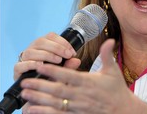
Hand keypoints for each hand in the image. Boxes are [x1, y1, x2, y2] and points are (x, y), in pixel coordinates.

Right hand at [13, 32, 78, 80]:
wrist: (41, 93)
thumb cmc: (52, 78)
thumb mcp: (63, 71)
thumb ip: (69, 66)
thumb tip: (76, 60)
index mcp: (43, 45)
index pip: (51, 36)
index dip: (62, 42)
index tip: (72, 52)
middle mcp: (33, 50)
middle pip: (41, 41)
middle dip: (57, 47)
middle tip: (67, 56)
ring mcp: (24, 59)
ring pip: (31, 51)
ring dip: (46, 54)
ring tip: (58, 60)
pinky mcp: (17, 71)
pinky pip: (20, 65)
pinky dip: (30, 64)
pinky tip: (40, 65)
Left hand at [20, 39, 146, 113]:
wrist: (122, 109)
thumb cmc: (116, 89)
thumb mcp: (113, 70)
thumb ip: (107, 55)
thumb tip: (110, 40)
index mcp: (88, 82)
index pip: (68, 75)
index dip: (53, 71)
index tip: (40, 65)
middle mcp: (81, 95)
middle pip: (57, 89)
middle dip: (40, 85)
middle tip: (25, 80)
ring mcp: (78, 107)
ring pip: (55, 102)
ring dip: (39, 98)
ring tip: (25, 93)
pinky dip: (45, 113)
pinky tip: (33, 110)